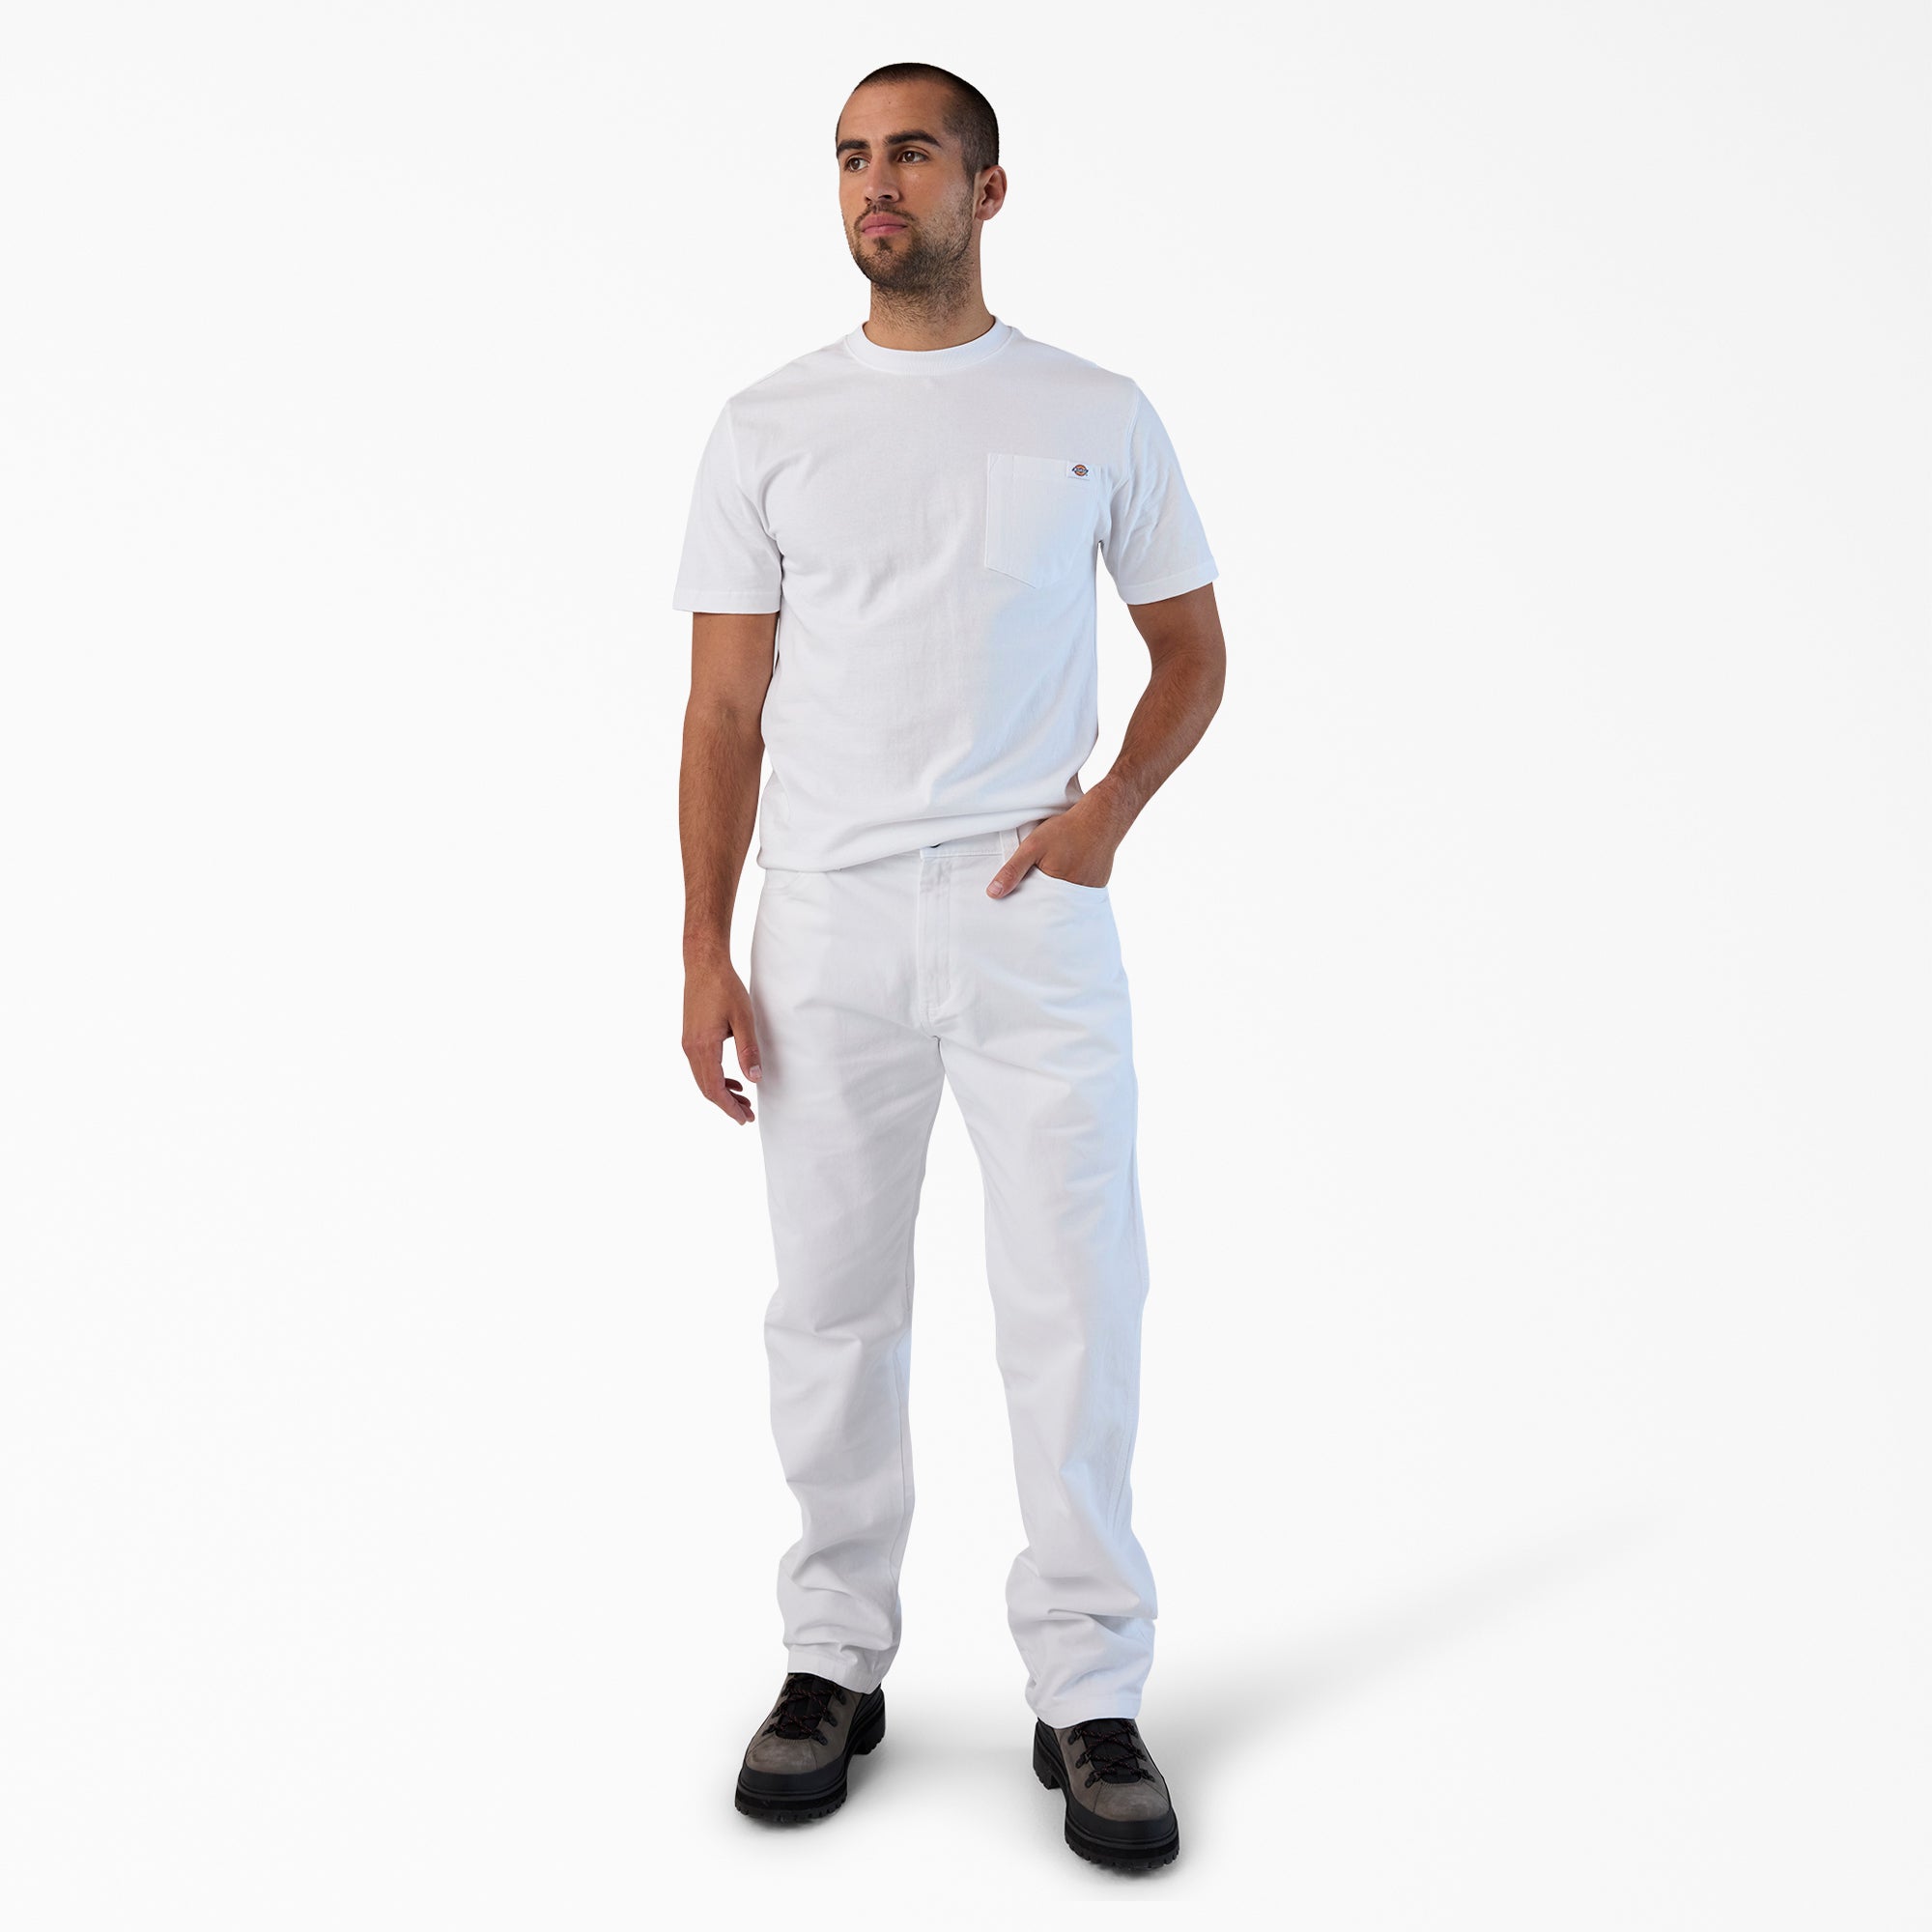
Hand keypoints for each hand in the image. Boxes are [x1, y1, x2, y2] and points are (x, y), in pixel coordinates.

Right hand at [682, 952, 761, 1123]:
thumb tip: (754, 1078)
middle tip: (747, 1116)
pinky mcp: (690, 1037)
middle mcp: (691, 1048)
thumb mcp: (743, 1018)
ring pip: (703, 1079)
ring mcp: (688, 1043)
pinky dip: (715, 1078)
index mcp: (704, 1046)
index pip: (715, 1088)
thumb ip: (748, 1050)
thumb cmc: (725, 988)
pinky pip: (701, 1067)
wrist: (703, 965)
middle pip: (707, 1088)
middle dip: (726, 1105)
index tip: (744, 1119)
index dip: (729, 1107)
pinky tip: (732, 1080)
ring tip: (743, 1101)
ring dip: (722, 1092)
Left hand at [985, 801, 1119, 895]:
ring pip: (1065, 900)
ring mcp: (1088, 892)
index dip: (1026, 904)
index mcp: (1056, 891)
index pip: (1035, 907)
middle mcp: (1075, 897)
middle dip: (1041, 901)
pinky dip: (1071, 886)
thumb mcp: (1032, 846)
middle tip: (1036, 886)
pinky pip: (1079, 892)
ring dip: (1057, 894)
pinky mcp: (1098, 886)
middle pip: (1051, 906)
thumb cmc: (1066, 830)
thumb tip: (993, 893)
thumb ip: (1013, 870)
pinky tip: (1069, 872)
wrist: (1101, 819)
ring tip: (1054, 877)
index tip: (1017, 903)